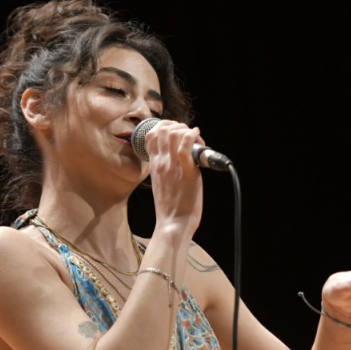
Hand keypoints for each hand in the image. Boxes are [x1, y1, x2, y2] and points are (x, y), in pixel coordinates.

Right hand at [144, 119, 203, 234]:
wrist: (173, 224)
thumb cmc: (170, 206)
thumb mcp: (160, 182)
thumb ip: (164, 168)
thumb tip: (175, 157)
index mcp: (154, 165)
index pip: (151, 135)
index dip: (164, 126)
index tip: (176, 131)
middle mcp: (161, 163)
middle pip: (163, 129)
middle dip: (178, 125)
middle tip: (189, 135)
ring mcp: (173, 166)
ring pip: (175, 134)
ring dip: (187, 130)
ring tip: (196, 139)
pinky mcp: (187, 172)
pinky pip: (186, 146)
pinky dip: (193, 136)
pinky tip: (199, 139)